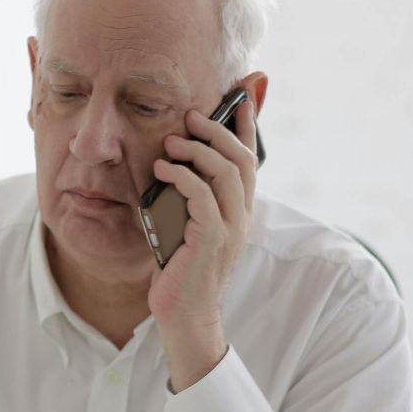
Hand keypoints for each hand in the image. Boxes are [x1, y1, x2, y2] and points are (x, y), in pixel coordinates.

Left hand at [148, 95, 257, 388]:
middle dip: (218, 129)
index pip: (251, 159)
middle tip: (191, 115)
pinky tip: (162, 170)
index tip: (240, 93)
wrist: (183, 318)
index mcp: (240, 211)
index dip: (248, 124)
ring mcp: (231, 229)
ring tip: (171, 142)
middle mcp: (242, 217)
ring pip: (226, 172)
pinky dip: (182, 176)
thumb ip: (188, 197)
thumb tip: (173, 161)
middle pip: (242, 158)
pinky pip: (202, 196)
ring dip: (198, 150)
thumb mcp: (185, 225)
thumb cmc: (180, 272)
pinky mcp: (211, 240)